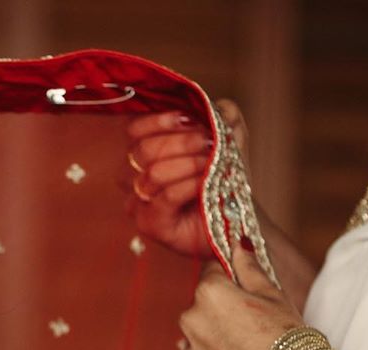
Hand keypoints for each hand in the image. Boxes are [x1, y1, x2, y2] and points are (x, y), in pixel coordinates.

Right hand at [126, 100, 249, 257]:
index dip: (159, 121)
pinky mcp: (149, 224)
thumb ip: (225, 115)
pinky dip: (189, 185)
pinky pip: (165, 197)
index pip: (133, 130)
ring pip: (153, 174)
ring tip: (210, 164)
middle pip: (143, 150)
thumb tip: (218, 107)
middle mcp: (133, 178)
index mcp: (143, 154)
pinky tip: (205, 182)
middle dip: (181, 142)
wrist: (235, 219)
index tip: (190, 119)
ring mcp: (138, 203)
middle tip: (208, 143)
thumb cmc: (223, 179)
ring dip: (188, 164)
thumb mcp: (230, 138)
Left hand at [178, 240, 303, 349]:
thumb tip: (237, 244)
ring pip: (200, 336)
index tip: (247, 294)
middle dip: (221, 311)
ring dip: (216, 338)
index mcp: (208, 293)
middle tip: (253, 326)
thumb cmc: (288, 336)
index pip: (211, 274)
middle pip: (202, 306)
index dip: (230, 281)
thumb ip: (248, 267)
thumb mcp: (272, 294)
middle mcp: (190, 321)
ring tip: (248, 349)